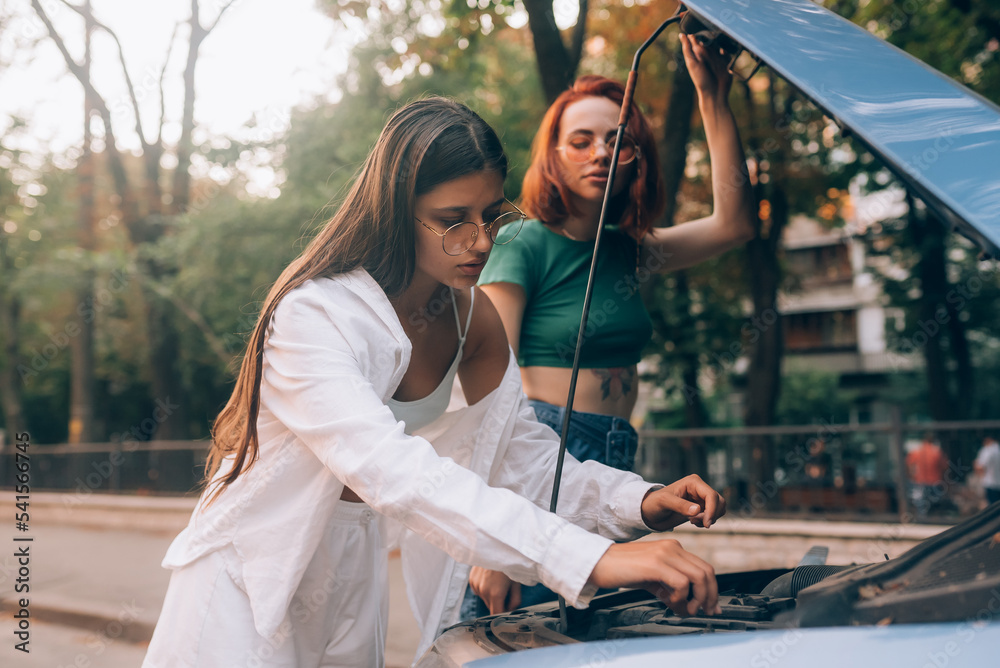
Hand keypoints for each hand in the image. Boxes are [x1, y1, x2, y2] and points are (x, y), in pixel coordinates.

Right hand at [469, 567, 521, 614]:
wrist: (497, 545)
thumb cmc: (510, 562)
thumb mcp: (517, 583)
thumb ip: (515, 601)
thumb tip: (511, 609)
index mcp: (495, 594)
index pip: (496, 615)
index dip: (503, 615)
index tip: (508, 612)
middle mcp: (483, 590)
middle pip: (490, 607)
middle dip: (499, 603)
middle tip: (507, 590)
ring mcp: (475, 584)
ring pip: (484, 598)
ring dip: (491, 595)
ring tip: (499, 581)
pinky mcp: (471, 579)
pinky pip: (479, 589)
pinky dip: (485, 587)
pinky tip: (491, 578)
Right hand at [588, 539, 720, 616]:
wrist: (597, 562)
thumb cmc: (620, 570)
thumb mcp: (651, 578)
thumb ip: (669, 587)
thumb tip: (686, 604)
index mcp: (672, 548)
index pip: (703, 567)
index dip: (712, 589)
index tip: (711, 606)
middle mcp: (672, 547)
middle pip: (706, 572)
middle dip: (710, 596)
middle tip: (706, 612)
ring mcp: (665, 554)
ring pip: (699, 577)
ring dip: (698, 599)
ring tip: (686, 610)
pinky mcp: (656, 563)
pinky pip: (681, 583)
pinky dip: (680, 598)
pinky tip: (668, 601)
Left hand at [640, 474, 726, 530]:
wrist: (651, 512)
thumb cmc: (655, 503)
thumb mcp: (664, 502)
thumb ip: (680, 506)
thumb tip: (698, 510)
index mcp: (693, 482)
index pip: (711, 495)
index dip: (712, 510)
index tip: (706, 524)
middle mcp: (700, 488)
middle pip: (719, 501)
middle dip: (711, 515)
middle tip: (695, 522)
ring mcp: (701, 498)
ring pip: (719, 508)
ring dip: (709, 518)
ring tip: (692, 522)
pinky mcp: (701, 507)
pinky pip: (713, 515)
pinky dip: (707, 521)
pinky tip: (693, 522)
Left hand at [680, 33, 732, 103]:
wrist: (714, 93)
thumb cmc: (701, 80)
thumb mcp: (692, 64)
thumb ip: (687, 49)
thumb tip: (682, 35)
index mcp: (698, 55)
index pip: (697, 40)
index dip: (698, 35)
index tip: (698, 33)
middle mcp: (708, 55)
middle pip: (709, 40)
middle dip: (709, 38)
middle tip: (708, 39)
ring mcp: (718, 57)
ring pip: (718, 44)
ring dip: (717, 43)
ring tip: (715, 45)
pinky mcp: (726, 61)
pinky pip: (728, 51)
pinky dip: (726, 49)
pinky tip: (723, 51)